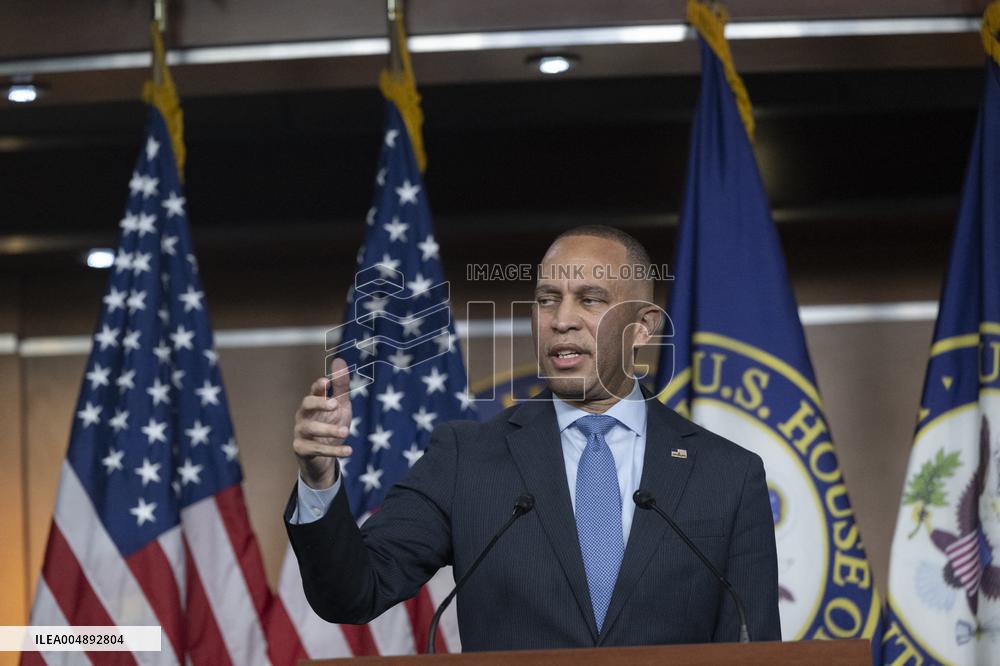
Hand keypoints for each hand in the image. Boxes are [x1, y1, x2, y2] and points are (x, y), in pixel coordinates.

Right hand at [293, 357, 352, 488]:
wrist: (323, 456)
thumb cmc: (331, 424)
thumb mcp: (340, 405)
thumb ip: (340, 386)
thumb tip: (339, 360)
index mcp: (313, 403)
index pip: (314, 391)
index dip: (318, 386)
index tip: (326, 381)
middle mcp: (304, 415)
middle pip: (306, 405)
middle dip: (319, 403)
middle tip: (335, 405)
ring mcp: (301, 432)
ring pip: (311, 429)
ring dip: (329, 429)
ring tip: (346, 431)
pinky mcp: (302, 449)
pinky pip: (317, 449)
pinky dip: (333, 451)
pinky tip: (349, 451)